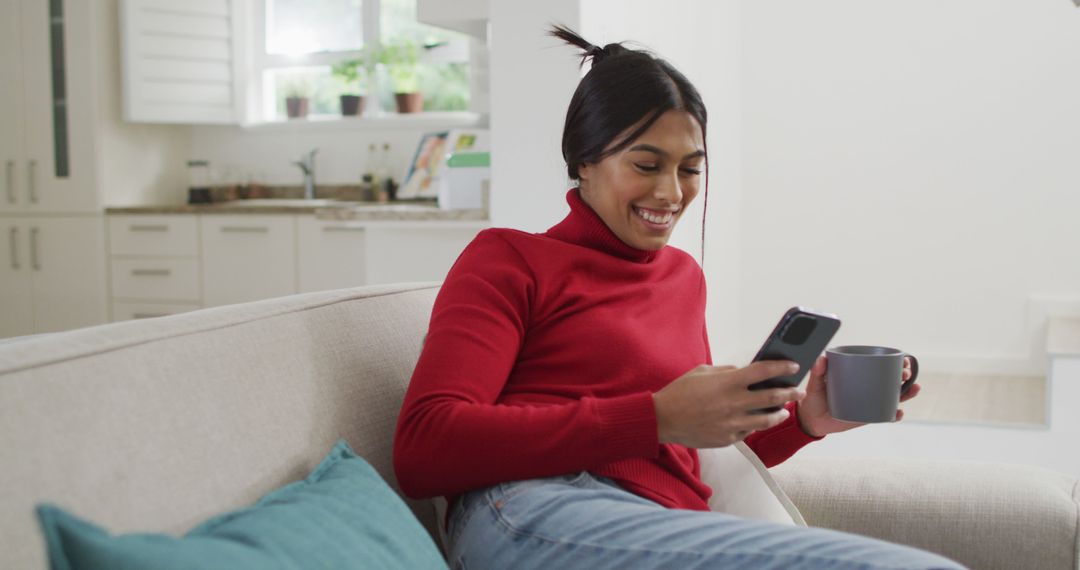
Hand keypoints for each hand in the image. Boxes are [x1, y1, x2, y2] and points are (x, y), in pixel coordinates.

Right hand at [653, 361, 806, 448]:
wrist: (663, 419)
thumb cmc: (680, 392)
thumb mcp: (702, 372)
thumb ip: (726, 371)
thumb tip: (743, 372)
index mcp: (728, 382)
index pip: (764, 372)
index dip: (782, 368)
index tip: (793, 366)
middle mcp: (735, 403)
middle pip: (773, 397)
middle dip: (791, 392)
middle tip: (799, 391)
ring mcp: (733, 423)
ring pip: (767, 419)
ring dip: (780, 413)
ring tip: (784, 411)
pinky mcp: (728, 439)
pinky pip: (748, 432)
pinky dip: (755, 426)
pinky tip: (758, 422)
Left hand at [798, 355, 921, 437]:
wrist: (811, 420)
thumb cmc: (814, 398)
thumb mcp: (814, 384)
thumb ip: (817, 372)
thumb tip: (822, 359)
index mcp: (857, 373)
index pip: (879, 363)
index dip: (894, 360)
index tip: (902, 358)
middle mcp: (867, 385)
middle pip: (891, 378)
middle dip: (904, 374)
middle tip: (905, 373)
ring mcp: (869, 401)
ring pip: (893, 395)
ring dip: (907, 392)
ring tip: (914, 388)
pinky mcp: (869, 416)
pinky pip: (885, 415)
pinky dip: (894, 415)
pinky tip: (899, 413)